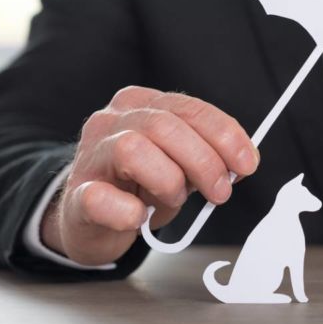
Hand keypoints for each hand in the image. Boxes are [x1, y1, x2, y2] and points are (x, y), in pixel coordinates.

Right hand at [41, 86, 258, 265]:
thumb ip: (206, 154)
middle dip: (204, 162)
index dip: (225, 136)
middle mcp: (112, 120)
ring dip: (166, 182)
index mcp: (142, 105)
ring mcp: (90, 156)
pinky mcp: (75, 196)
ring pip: (132, 149)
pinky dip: (127, 212)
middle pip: (165, 126)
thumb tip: (241, 162)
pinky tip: (138, 217)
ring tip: (171, 201)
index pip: (190, 109)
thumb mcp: (178, 161)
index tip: (247, 163)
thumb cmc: (138, 185)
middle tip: (220, 192)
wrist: (90, 219)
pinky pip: (98, 198)